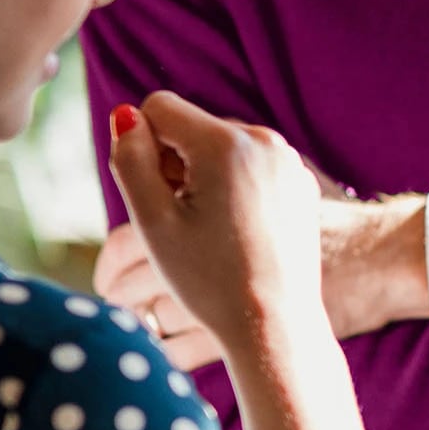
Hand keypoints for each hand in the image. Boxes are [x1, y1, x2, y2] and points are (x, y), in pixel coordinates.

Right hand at [106, 92, 327, 356]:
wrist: (275, 321)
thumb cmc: (210, 278)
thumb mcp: (152, 221)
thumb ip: (130, 159)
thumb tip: (127, 115)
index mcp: (227, 143)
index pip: (160, 108)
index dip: (144, 149)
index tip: (159, 195)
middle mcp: (265, 140)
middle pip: (193, 127)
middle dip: (176, 163)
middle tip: (185, 220)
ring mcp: (289, 160)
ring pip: (221, 147)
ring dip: (204, 176)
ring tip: (213, 229)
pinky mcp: (301, 182)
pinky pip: (252, 166)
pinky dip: (235, 188)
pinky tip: (239, 231)